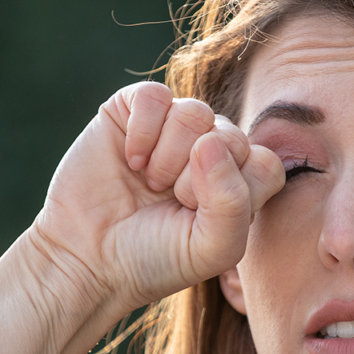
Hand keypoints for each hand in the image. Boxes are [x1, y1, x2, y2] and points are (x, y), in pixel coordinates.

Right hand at [33, 80, 283, 323]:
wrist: (88, 257)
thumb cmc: (155, 258)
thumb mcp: (212, 248)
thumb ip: (233, 203)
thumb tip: (210, 140)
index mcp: (237, 183)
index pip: (265, 164)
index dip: (234, 190)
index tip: (199, 217)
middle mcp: (211, 150)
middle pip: (232, 136)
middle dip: (196, 178)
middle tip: (169, 201)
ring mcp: (173, 128)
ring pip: (195, 112)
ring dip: (168, 155)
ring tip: (149, 182)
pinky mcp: (134, 112)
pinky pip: (155, 95)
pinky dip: (142, 131)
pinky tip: (130, 160)